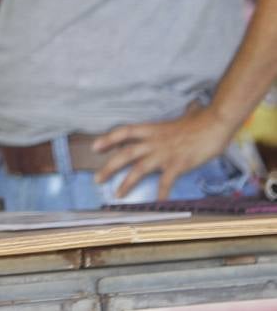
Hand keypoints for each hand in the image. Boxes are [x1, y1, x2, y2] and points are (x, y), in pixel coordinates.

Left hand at [91, 103, 231, 199]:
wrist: (216, 123)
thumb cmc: (202, 119)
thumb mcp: (186, 115)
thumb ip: (184, 114)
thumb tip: (192, 107)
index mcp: (152, 129)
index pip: (124, 132)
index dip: (108, 139)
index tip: (94, 147)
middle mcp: (153, 142)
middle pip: (125, 154)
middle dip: (109, 167)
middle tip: (97, 179)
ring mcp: (164, 154)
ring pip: (138, 169)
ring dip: (126, 183)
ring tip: (117, 194)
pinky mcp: (178, 164)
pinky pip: (165, 181)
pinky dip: (161, 193)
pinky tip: (156, 203)